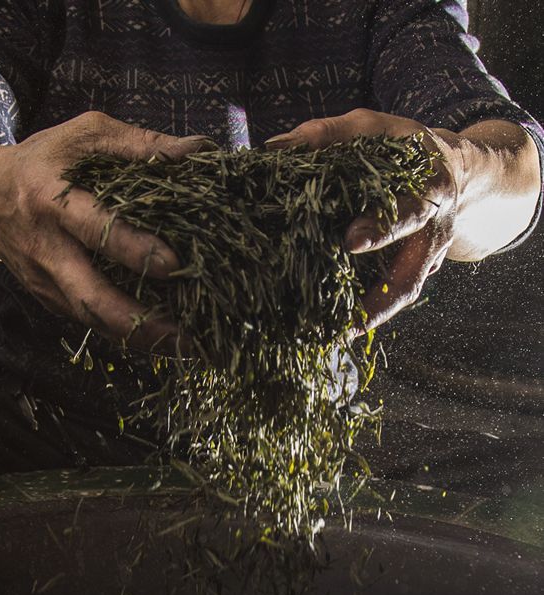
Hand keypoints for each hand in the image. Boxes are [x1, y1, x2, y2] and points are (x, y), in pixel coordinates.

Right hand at [0, 111, 210, 352]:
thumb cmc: (43, 161)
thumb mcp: (82, 136)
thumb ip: (137, 143)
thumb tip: (195, 150)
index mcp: (51, 199)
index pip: (92, 229)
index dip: (130, 248)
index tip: (170, 263)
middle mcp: (46, 248)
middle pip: (87, 296)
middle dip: (134, 320)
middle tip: (180, 333)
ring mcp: (46, 281)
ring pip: (91, 319)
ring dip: (137, 338)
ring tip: (183, 345)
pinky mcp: (49, 300)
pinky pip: (91, 322)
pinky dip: (126, 333)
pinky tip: (162, 337)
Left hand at [266, 108, 464, 335]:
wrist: (447, 168)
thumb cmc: (400, 146)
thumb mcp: (371, 128)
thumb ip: (328, 135)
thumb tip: (274, 148)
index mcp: (430, 192)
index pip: (409, 213)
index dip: (382, 229)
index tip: (350, 240)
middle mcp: (433, 235)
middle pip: (409, 278)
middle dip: (377, 302)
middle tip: (343, 323)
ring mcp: (425, 262)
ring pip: (400, 298)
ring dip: (367, 321)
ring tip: (330, 339)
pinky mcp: (410, 274)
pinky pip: (388, 299)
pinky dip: (363, 315)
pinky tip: (330, 330)